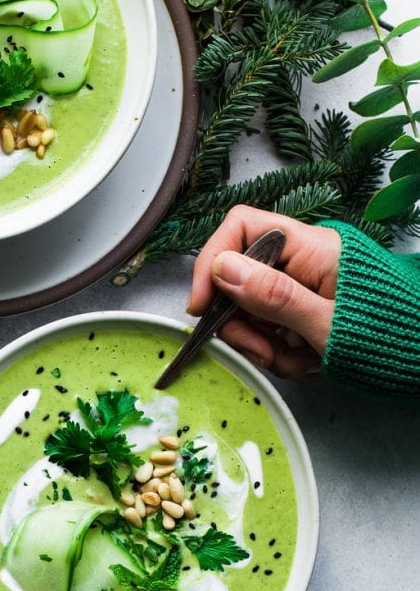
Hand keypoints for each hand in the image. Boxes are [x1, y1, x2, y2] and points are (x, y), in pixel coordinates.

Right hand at [187, 206, 341, 379]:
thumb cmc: (389, 335)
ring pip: (252, 314)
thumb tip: (223, 268)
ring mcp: (301, 288)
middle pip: (239, 280)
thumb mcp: (325, 322)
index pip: (241, 228)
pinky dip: (282, 354)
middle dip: (244, 324)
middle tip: (265, 353)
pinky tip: (307, 362)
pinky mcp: (302, 312)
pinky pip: (271, 332)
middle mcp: (301, 261)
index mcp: (310, 248)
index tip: (202, 307)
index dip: (211, 263)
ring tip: (300, 361)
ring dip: (266, 346)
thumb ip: (273, 295)